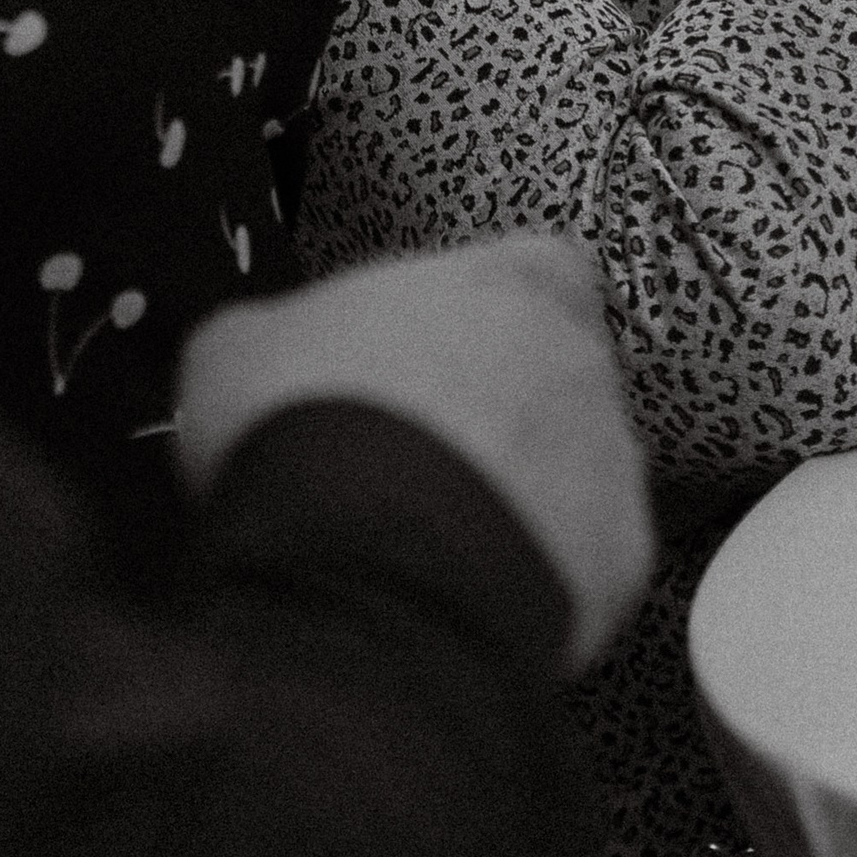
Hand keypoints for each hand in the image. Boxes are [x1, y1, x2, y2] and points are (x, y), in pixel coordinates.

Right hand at [173, 235, 653, 672]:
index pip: (525, 267)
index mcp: (506, 279)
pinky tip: (456, 589)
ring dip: (512, 496)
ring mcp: (612, 463)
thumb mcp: (238, 347)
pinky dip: (529, 577)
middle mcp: (581, 361)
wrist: (367, 565)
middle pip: (553, 373)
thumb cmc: (311, 432)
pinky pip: (580, 565)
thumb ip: (278, 330)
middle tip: (409, 452)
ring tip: (421, 536)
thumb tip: (262, 351)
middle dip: (493, 409)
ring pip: (574, 472)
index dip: (472, 313)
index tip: (421, 350)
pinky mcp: (618, 562)